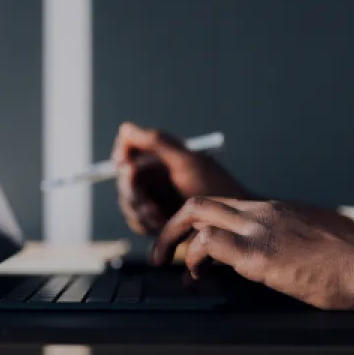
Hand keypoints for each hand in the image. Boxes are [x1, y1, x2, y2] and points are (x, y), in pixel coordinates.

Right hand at [111, 122, 248, 234]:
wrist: (232, 223)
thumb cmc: (216, 188)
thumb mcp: (187, 162)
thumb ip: (157, 142)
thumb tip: (125, 128)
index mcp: (161, 156)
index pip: (127, 149)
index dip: (121, 155)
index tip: (126, 164)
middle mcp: (155, 176)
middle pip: (124, 179)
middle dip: (132, 192)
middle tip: (147, 201)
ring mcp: (154, 199)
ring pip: (128, 203)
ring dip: (139, 211)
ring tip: (159, 217)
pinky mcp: (156, 221)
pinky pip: (136, 222)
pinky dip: (144, 224)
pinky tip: (161, 226)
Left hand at [152, 197, 353, 309]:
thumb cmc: (345, 265)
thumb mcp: (303, 245)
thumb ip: (276, 244)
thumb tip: (258, 262)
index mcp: (270, 210)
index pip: (219, 205)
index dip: (194, 224)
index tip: (184, 246)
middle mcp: (260, 212)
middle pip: (198, 204)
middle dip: (170, 227)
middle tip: (160, 254)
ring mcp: (258, 229)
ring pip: (196, 215)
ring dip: (173, 242)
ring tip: (168, 266)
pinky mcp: (258, 253)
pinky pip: (209, 243)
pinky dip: (193, 259)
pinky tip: (197, 278)